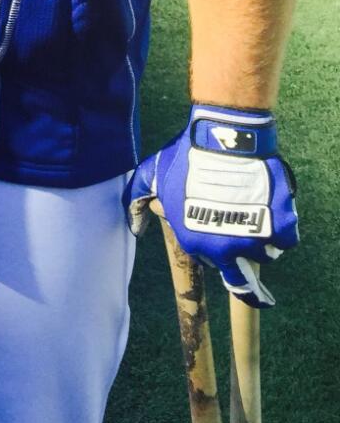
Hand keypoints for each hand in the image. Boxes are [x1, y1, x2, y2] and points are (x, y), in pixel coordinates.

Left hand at [127, 104, 297, 306]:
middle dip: (245, 280)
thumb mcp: (152, 175)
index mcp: (194, 242)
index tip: (218, 233)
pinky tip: (277, 216)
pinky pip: (286, 241)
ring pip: (264, 255)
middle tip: (256, 285)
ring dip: (263, 242)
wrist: (222, 137)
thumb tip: (135, 229)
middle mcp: (224, 249)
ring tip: (259, 219)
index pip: (208, 260)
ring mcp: (254, 240)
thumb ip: (137, 202)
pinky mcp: (280, 226)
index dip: (214, 247)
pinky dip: (284, 231)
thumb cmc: (186, 154)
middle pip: (239, 278)